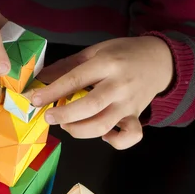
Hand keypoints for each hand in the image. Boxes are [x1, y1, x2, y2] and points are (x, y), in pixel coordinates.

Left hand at [32, 37, 173, 148]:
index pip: (75, 80)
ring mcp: (128, 104)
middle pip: (89, 106)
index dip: (52, 92)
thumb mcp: (95, 51)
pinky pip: (128, 136)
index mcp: (106, 63)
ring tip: (68, 126)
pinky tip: (102, 136)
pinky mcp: (136, 116)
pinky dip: (114, 142)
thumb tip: (40, 79)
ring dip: (80, 131)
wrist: (159, 59)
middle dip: (64, 115)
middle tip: (50, 117)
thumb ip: (67, 66)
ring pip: (103, 125)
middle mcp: (118, 85)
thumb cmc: (123, 55)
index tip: (34, 99)